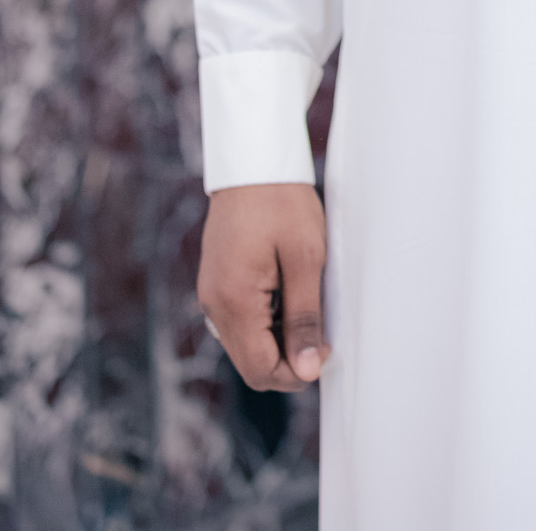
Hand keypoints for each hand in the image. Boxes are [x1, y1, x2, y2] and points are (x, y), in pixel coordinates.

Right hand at [198, 183, 329, 391]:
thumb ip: (304, 317)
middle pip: (250, 363)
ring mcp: (211, 295)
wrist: (252, 163)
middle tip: (319, 328)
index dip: (296, 372)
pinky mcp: (216, 284)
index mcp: (234, 300)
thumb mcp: (305, 257)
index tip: (325, 346)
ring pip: (245, 345)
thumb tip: (306, 372)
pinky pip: (239, 322)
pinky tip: (286, 292)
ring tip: (304, 300)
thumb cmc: (283, 202)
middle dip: (288, 360)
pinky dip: (265, 322)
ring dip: (277, 340)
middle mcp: (214, 304)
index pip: (260, 370)